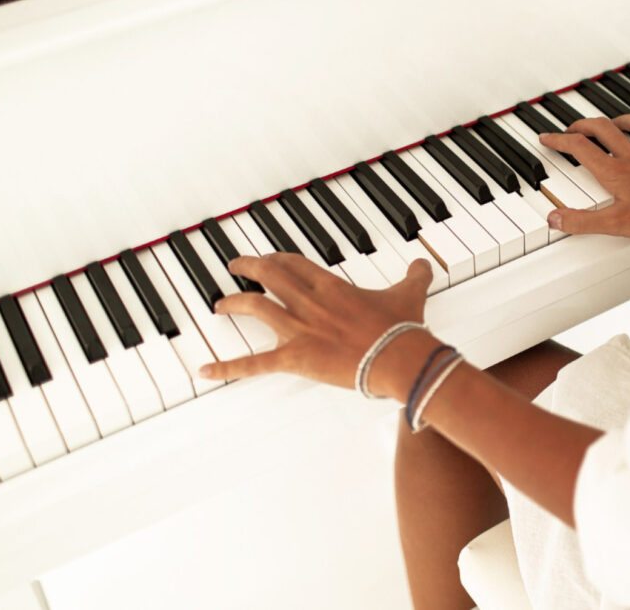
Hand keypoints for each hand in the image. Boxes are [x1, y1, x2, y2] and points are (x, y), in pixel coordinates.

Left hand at [198, 253, 433, 389]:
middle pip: (269, 275)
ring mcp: (298, 329)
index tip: (270, 259)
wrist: (399, 358)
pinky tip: (205, 371)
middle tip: (236, 265)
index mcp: (331, 285)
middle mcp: (309, 301)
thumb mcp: (410, 293)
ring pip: (255, 306)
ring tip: (220, 304)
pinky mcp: (295, 358)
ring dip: (234, 302)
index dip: (278, 259)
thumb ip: (415, 275)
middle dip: (249, 267)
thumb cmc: (402, 329)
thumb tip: (424, 264)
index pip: (294, 263)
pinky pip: (254, 363)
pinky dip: (227, 368)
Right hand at [540, 114, 629, 239]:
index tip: (547, 137)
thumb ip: (582, 221)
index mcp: (615, 171)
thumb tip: (554, 219)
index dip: (560, 141)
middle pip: (603, 129)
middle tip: (573, 129)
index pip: (580, 148)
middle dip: (584, 125)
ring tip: (613, 122)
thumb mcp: (616, 225)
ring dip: (621, 120)